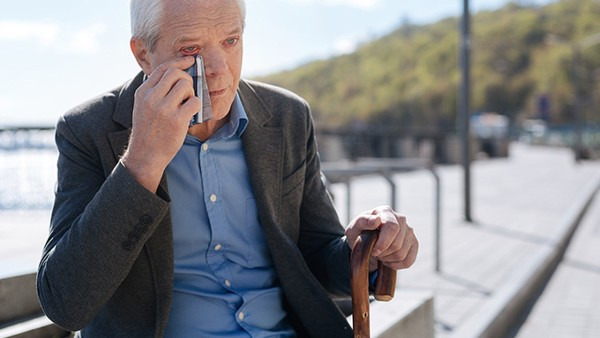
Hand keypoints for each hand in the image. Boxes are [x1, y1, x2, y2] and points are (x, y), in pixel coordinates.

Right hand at [122, 56, 200, 191]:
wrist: (145, 154)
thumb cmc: (148, 130)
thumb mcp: (143, 106)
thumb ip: (155, 91)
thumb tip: (176, 73)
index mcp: (143, 93)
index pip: (162, 69)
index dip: (179, 62)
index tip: (190, 60)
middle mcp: (152, 98)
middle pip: (176, 73)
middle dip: (186, 78)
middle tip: (188, 90)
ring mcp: (164, 109)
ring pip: (186, 85)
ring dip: (191, 93)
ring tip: (186, 104)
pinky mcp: (177, 120)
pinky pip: (194, 102)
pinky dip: (195, 105)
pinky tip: (190, 114)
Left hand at [345, 206, 417, 270]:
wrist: (366, 242)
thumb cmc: (360, 233)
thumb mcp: (354, 228)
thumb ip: (362, 222)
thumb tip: (376, 220)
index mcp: (385, 212)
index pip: (392, 228)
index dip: (383, 243)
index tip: (373, 251)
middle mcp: (401, 219)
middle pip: (397, 244)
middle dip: (383, 253)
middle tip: (374, 252)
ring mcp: (409, 231)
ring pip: (402, 254)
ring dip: (388, 259)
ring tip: (380, 255)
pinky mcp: (414, 244)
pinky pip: (408, 261)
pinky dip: (396, 265)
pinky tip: (388, 260)